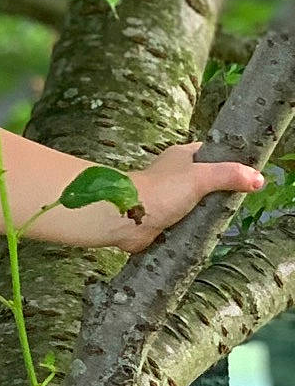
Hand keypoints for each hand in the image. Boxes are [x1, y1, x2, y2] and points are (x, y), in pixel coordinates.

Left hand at [116, 141, 264, 249]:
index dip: (228, 160)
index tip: (245, 172)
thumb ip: (229, 175)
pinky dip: (193, 227)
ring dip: (206, 211)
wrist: (127, 218)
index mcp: (181, 156)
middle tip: (237, 199)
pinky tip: (206, 232)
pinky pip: (183, 222)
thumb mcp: (201, 177)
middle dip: (219, 190)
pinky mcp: (162, 219)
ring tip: (224, 217)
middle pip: (205, 180)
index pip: (210, 153)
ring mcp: (167, 198)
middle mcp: (173, 175)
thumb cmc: (161, 190)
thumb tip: (258, 179)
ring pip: (195, 203)